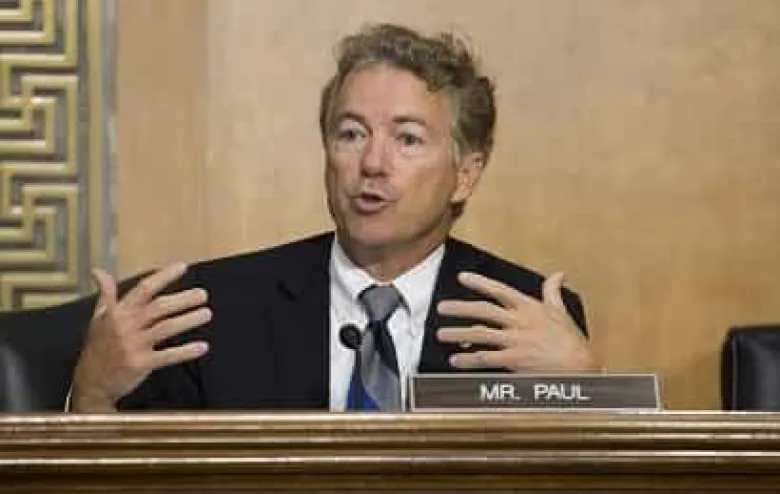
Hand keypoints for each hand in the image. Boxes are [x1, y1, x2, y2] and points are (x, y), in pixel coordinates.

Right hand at [71, 262, 211, 411]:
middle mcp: (125, 326)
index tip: (183, 267)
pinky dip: (185, 351)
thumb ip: (105, 294)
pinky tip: (202, 347)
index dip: (164, 277)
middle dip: (183, 299)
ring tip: (206, 314)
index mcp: (117, 313)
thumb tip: (98, 271)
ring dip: (188, 320)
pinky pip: (167, 356)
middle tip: (202, 294)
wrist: (90, 383)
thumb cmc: (97, 347)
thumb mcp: (97, 318)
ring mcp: (133, 346)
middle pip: (159, 307)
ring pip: (165, 328)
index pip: (143, 289)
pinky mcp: (140, 365)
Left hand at [436, 271, 594, 371]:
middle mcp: (519, 322)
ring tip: (441, 334)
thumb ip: (553, 292)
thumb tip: (559, 273)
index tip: (462, 278)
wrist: (580, 366)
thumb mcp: (562, 312)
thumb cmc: (571, 341)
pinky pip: (486, 358)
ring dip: (458, 333)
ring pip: (480, 334)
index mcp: (529, 308)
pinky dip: (469, 359)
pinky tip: (456, 360)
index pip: (500, 290)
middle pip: (483, 311)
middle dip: (460, 308)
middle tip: (441, 308)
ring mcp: (515, 341)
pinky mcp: (514, 360)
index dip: (480, 282)